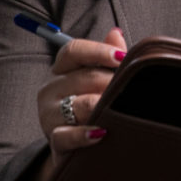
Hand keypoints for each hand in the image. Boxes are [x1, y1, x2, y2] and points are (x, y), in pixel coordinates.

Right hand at [35, 27, 126, 166]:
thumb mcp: (100, 78)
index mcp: (62, 70)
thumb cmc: (94, 104)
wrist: (79, 146)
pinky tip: (100, 133)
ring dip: (105, 107)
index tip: (122, 57)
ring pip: (81, 105)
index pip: (73, 51)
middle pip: (85, 77)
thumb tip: (116, 33)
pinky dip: (85, 135)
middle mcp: (51, 89)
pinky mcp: (55, 139)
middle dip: (112, 83)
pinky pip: (67, 136)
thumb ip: (109, 56)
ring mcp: (49, 115)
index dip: (99, 51)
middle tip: (130, 90)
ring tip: (120, 110)